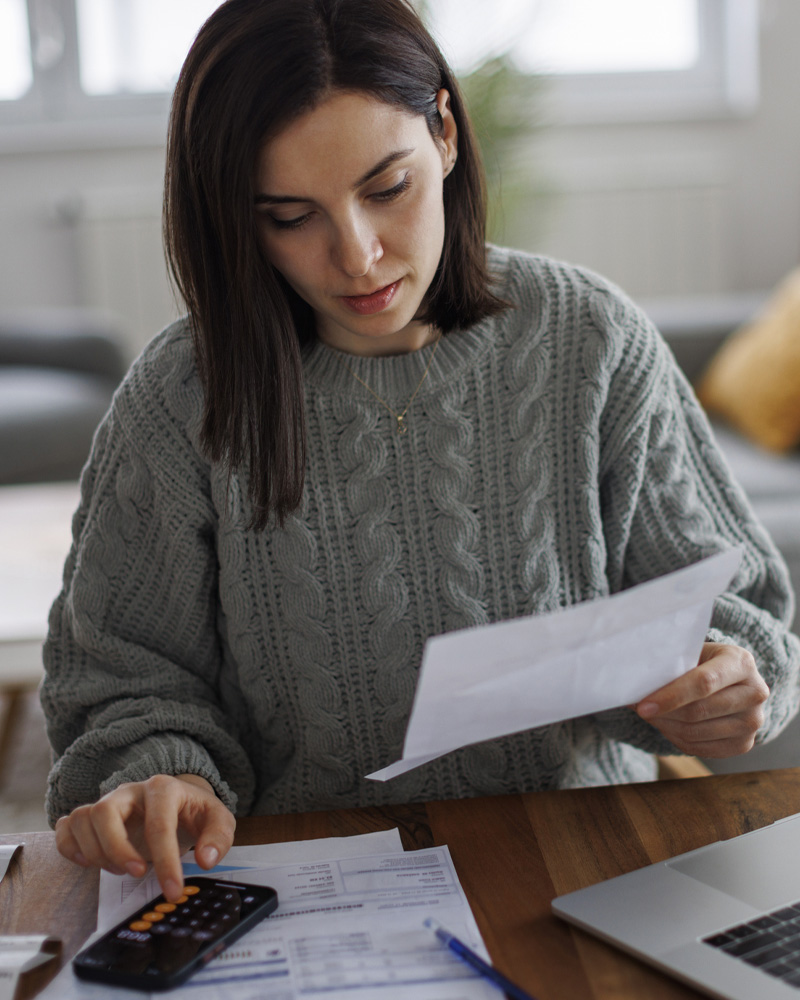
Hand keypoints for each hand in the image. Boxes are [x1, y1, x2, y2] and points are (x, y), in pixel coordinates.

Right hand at [54, 773, 235, 900]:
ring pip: (83, 819)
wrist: (179, 800)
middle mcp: (130, 790)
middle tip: (138, 874)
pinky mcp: (92, 815)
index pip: (158, 824)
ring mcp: (107, 801)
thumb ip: (218, 837)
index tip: (172, 889)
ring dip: (97, 852)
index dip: (165, 860)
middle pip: (105, 812)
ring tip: (122, 870)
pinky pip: (66, 827)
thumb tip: (205, 860)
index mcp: (163, 788)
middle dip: (117, 849)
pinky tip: (90, 862)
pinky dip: (70, 847)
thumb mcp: (217, 820)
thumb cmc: (194, 812)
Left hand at [635, 642, 768, 757]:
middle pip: (699, 711)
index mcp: (741, 662)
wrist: (730, 680)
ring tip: (650, 714)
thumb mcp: (693, 653)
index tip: (643, 705)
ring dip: (666, 726)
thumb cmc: (703, 662)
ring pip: (696, 732)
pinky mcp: (744, 743)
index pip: (704, 683)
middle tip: (640, 709)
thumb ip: (671, 664)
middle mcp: (755, 693)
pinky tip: (666, 725)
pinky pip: (701, 748)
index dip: (671, 696)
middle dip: (663, 713)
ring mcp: (753, 721)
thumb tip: (634, 682)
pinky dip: (676, 738)